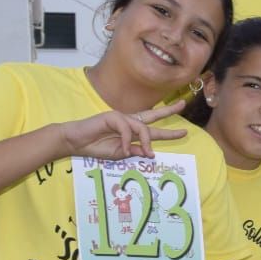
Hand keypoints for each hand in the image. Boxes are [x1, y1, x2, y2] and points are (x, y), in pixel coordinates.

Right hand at [60, 101, 186, 160]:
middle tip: (183, 105)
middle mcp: (129, 122)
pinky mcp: (112, 116)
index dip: (169, 132)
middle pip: (152, 115)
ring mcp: (121, 118)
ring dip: (147, 141)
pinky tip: (124, 150)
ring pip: (142, 127)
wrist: (76, 143)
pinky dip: (128, 141)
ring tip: (148, 153)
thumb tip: (150, 153)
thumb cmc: (96, 147)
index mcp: (132, 131)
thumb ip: (135, 152)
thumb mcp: (120, 154)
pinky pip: (127, 129)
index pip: (153, 129)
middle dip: (168, 111)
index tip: (184, 132)